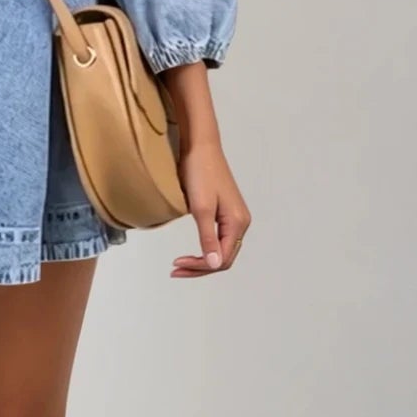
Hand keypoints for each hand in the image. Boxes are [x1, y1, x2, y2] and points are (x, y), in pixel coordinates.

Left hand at [171, 138, 250, 277]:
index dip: (200, 267)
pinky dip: (205, 249)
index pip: (222, 259)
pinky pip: (219, 239)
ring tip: (180, 265)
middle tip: (175, 270)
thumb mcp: (201, 208)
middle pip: (224, 258)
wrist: (199, 147)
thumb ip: (208, 238)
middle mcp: (240, 222)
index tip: (177, 264)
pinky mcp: (225, 212)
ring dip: (202, 261)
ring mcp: (234, 217)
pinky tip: (192, 251)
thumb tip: (214, 265)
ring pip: (222, 250)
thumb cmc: (200, 172)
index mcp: (238, 222)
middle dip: (200, 267)